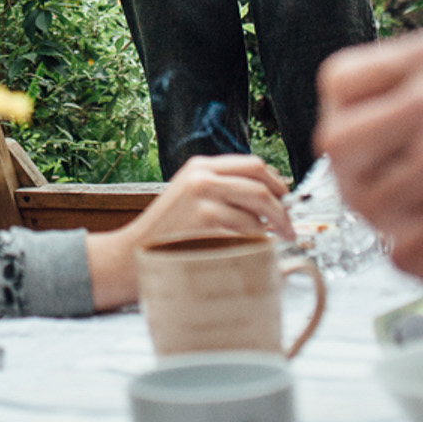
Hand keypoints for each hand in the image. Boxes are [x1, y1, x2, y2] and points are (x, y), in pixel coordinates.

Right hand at [87, 154, 293, 309]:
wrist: (133, 253)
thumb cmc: (167, 230)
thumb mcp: (190, 194)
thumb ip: (223, 187)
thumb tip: (272, 195)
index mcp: (201, 166)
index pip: (254, 165)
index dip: (277, 183)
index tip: (286, 201)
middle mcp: (202, 178)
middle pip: (261, 189)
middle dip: (282, 213)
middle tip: (289, 231)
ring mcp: (203, 202)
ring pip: (256, 218)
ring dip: (264, 237)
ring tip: (257, 247)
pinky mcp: (205, 228)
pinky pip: (245, 239)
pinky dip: (252, 250)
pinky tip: (243, 256)